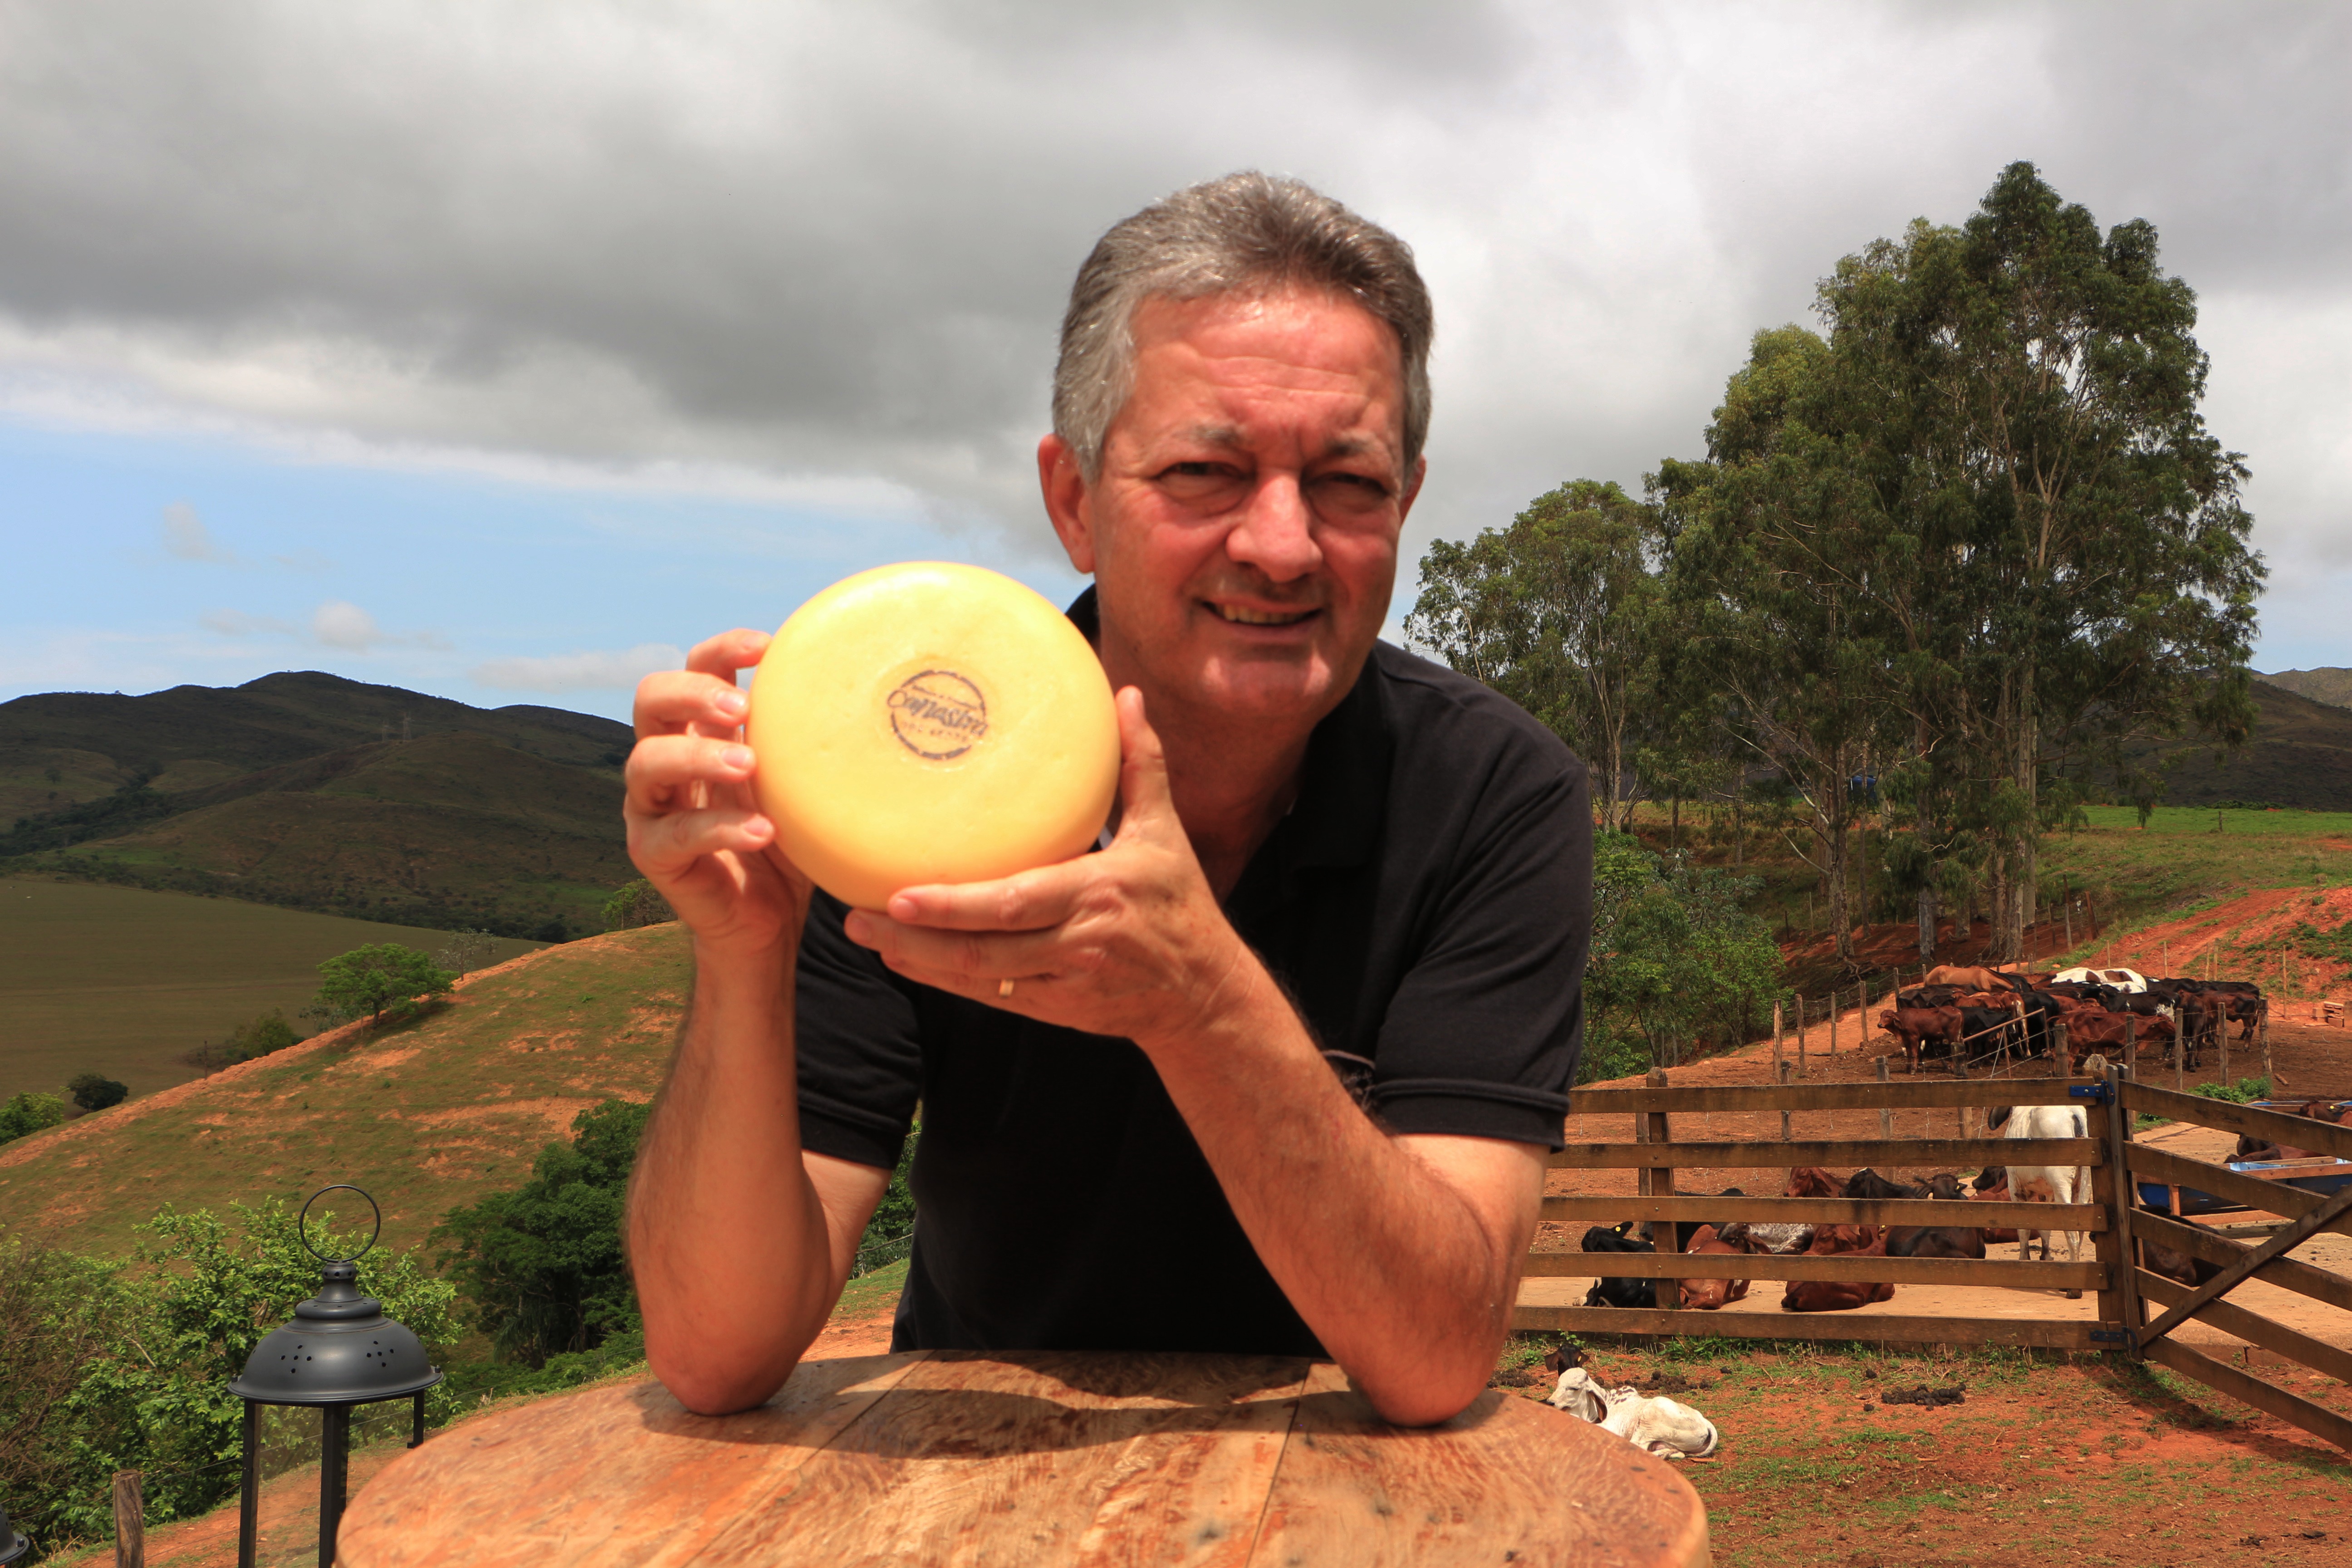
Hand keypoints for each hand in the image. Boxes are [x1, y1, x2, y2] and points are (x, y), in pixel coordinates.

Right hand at [626, 630, 811, 956]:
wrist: (766, 922)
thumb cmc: (787, 842)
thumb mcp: (801, 786)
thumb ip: (809, 744)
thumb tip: (871, 690)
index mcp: (702, 732)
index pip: (694, 669)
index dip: (721, 650)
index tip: (766, 647)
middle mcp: (667, 761)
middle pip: (650, 699)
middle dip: (693, 693)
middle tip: (740, 708)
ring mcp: (652, 808)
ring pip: (647, 762)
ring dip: (699, 756)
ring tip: (749, 765)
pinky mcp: (653, 855)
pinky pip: (675, 834)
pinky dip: (718, 828)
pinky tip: (761, 830)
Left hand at [842, 688, 1254, 1051]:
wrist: (1202, 994)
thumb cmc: (1179, 902)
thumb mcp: (1165, 831)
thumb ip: (1141, 764)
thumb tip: (1127, 697)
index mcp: (1097, 894)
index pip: (1015, 904)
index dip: (955, 906)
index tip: (901, 893)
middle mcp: (1075, 942)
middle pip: (982, 950)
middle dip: (914, 937)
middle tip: (857, 914)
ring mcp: (1060, 981)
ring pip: (977, 978)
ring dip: (916, 959)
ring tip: (864, 933)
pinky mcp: (1053, 1008)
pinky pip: (990, 996)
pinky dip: (944, 979)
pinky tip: (904, 957)